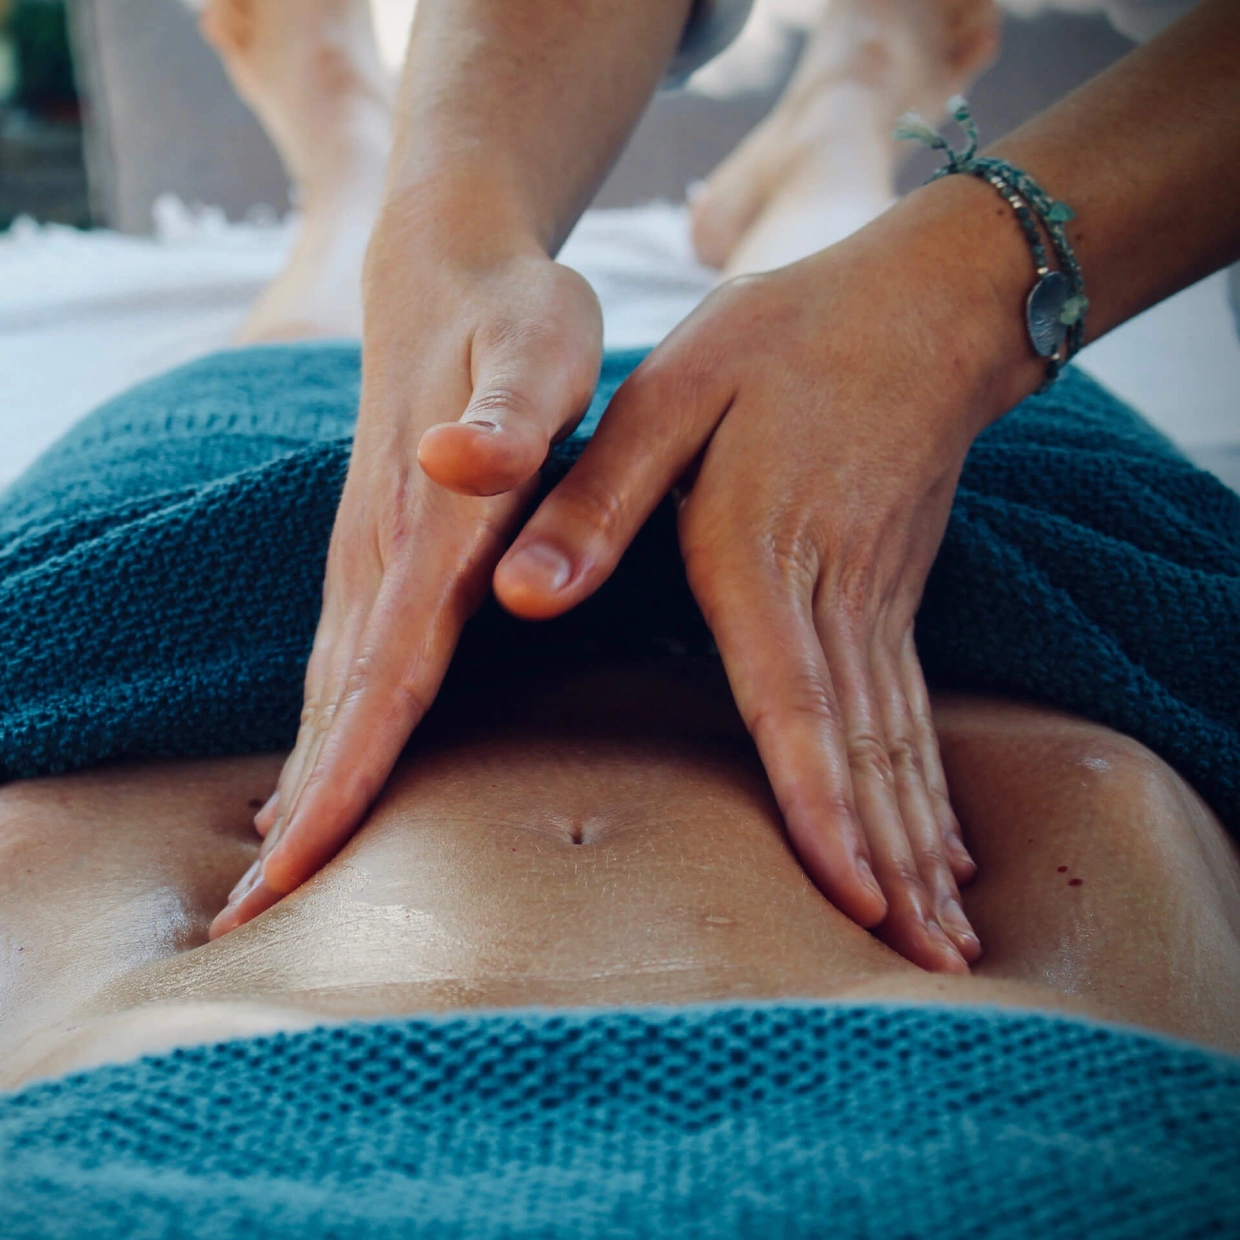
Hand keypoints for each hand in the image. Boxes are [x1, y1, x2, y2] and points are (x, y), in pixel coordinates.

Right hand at [209, 230, 602, 937]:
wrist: (446, 271)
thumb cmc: (514, 318)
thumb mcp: (536, 345)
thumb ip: (506, 414)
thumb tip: (457, 465)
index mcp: (426, 534)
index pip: (382, 677)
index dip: (343, 776)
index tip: (295, 871)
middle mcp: (381, 560)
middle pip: (335, 708)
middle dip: (301, 818)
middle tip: (253, 926)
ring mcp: (368, 561)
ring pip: (327, 696)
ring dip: (299, 789)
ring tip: (265, 883)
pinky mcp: (376, 557)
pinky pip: (339, 665)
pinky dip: (319, 737)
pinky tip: (308, 784)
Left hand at [491, 206, 1020, 971]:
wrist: (919, 308)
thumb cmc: (783, 343)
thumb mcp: (671, 394)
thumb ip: (596, 498)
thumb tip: (520, 593)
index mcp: (763, 554)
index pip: (796, 701)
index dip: (823, 802)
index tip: (854, 896)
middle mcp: (832, 599)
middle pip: (868, 751)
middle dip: (892, 866)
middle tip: (928, 970)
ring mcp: (877, 605)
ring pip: (901, 747)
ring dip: (921, 848)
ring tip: (948, 942)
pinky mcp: (892, 601)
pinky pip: (914, 716)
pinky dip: (930, 794)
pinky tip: (951, 853)